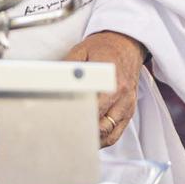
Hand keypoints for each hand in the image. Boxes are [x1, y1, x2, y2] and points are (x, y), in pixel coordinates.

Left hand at [65, 31, 145, 146]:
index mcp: (112, 81)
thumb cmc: (105, 47)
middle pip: (103, 126)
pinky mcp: (129, 110)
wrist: (127, 44)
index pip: (95, 108)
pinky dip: (105, 138)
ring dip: (95, 139)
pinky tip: (92, 137)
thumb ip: (69, 66)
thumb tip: (54, 80)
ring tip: (77, 139)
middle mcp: (122, 96)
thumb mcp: (82, 50)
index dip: (80, 118)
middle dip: (85, 132)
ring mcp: (127, 104)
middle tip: (66, 134)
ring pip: (111, 134)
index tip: (65, 123)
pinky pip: (118, 132)